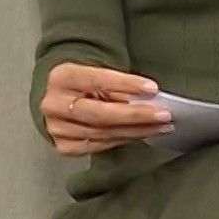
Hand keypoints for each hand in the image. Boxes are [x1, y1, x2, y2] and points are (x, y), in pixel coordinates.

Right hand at [41, 62, 171, 156]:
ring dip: (136, 131)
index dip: (127, 85)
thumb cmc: (85, 83)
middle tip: (164, 115)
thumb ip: (118, 84)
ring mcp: (56, 128)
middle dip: (136, 116)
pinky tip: (141, 135)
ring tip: (161, 127)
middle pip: (100, 114)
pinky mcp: (63, 146)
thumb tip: (150, 97)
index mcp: (62, 77)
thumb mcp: (97, 73)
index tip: (152, 89)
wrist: (60, 97)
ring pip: (103, 133)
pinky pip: (99, 146)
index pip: (98, 80)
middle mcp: (54, 104)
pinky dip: (123, 140)